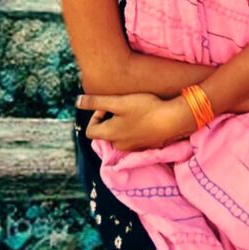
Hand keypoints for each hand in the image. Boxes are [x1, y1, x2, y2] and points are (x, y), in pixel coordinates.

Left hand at [77, 92, 196, 151]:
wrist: (172, 120)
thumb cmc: (145, 108)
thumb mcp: (119, 102)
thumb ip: (96, 102)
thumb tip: (77, 101)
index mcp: (109, 134)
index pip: (90, 131)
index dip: (94, 116)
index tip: (106, 106)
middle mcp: (119, 145)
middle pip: (106, 134)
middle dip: (110, 120)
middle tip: (121, 106)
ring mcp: (133, 148)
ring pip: (120, 136)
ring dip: (122, 125)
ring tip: (134, 111)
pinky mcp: (146, 146)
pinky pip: (133, 139)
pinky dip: (134, 129)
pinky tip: (144, 118)